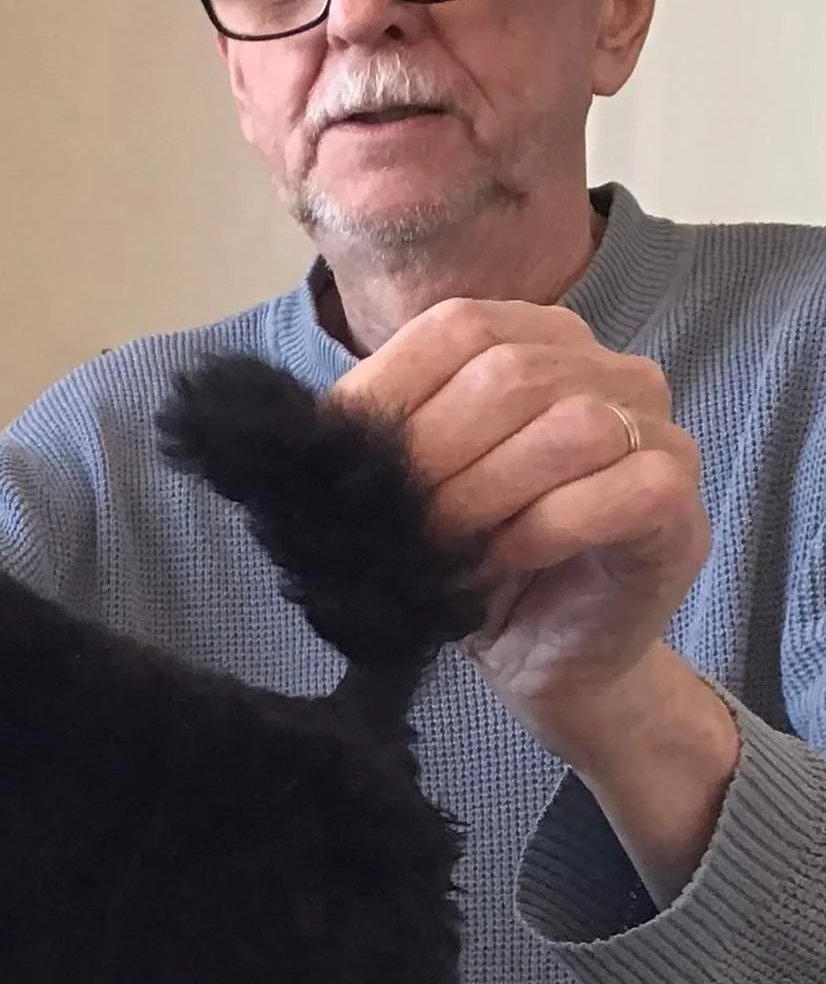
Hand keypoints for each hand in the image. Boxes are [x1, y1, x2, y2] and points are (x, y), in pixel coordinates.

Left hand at [333, 298, 710, 763]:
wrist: (544, 656)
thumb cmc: (475, 562)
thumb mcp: (413, 487)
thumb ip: (380, 439)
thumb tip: (306, 431)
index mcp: (533, 340)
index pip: (456, 328)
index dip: (389, 392)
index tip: (341, 465)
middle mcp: (607, 366)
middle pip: (508, 374)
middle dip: (432, 456)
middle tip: (391, 523)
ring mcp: (657, 427)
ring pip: (569, 429)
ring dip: (484, 496)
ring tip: (440, 548)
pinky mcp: (678, 499)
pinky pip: (618, 492)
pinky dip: (542, 531)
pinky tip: (501, 565)